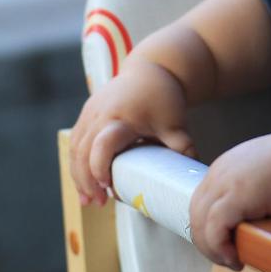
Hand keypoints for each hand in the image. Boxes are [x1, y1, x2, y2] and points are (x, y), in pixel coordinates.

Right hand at [69, 58, 195, 206]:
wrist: (151, 68)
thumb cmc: (163, 96)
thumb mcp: (175, 123)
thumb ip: (183, 149)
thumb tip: (195, 178)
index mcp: (122, 117)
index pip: (104, 144)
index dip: (100, 166)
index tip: (107, 186)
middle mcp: (101, 114)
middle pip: (83, 151)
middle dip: (87, 180)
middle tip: (98, 203)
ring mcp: (91, 112)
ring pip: (75, 148)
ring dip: (77, 175)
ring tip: (87, 199)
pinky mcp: (87, 112)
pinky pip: (75, 141)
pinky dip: (75, 162)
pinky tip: (82, 182)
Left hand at [189, 128, 270, 269]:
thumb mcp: (268, 172)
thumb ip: (254, 189)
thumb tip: (254, 217)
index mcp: (227, 165)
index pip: (202, 201)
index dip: (208, 227)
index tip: (226, 244)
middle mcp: (221, 170)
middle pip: (195, 212)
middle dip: (206, 241)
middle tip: (227, 258)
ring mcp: (228, 180)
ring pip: (200, 222)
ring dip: (212, 248)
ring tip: (233, 260)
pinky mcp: (239, 193)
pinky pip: (215, 227)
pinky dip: (219, 247)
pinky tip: (236, 257)